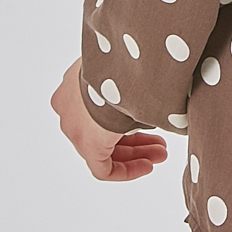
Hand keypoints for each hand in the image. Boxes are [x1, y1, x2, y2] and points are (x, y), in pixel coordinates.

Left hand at [50, 58, 168, 181]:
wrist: (120, 67)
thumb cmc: (128, 61)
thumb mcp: (127, 71)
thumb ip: (133, 85)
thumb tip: (156, 91)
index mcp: (75, 84)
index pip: (99, 110)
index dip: (126, 118)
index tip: (145, 121)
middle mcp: (70, 108)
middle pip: (104, 131)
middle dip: (136, 138)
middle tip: (160, 142)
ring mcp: (75, 128)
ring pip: (105, 149)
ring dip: (136, 153)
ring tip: (161, 153)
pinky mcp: (86, 145)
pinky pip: (103, 168)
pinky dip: (126, 169)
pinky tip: (147, 166)